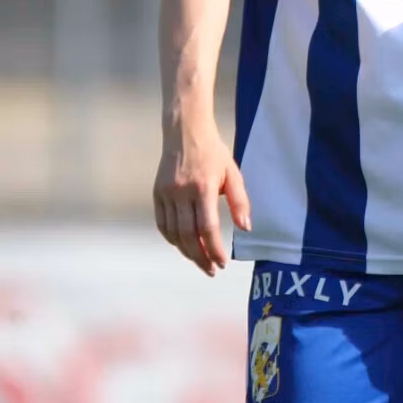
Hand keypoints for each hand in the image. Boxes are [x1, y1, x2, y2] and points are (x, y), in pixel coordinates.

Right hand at [153, 118, 252, 275]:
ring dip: (186, 251)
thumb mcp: (233, 173)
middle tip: (211, 270)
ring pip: (173, 232)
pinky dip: (172, 238)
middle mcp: (182, 192)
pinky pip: (162, 223)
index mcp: (204, 187)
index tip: (222, 263)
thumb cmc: (213, 153)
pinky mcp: (157, 193)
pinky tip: (183, 245)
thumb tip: (245, 228)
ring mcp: (167, 193)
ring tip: (199, 260)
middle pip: (188, 235)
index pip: (207, 227)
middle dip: (200, 257)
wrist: (185, 132)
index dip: (214, 249)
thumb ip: (240, 202)